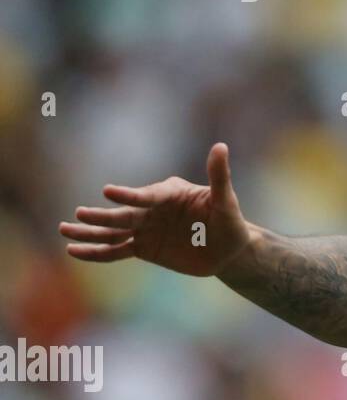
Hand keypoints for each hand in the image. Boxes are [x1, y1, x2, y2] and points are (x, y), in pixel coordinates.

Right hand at [60, 142, 251, 276]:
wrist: (228, 250)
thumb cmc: (230, 221)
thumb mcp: (226, 201)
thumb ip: (219, 177)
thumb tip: (220, 146)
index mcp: (170, 193)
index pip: (147, 195)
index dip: (129, 195)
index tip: (109, 192)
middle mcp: (152, 210)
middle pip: (124, 214)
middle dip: (101, 216)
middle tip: (80, 213)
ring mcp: (145, 229)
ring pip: (113, 231)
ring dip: (89, 232)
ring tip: (64, 230)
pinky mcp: (143, 248)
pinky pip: (115, 251)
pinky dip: (96, 253)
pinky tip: (74, 251)